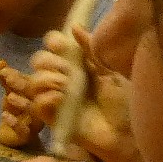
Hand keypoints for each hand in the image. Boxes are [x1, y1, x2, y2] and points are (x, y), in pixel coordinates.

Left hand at [0, 61, 41, 149]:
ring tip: (9, 96)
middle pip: (35, 95)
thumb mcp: (10, 93)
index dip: (20, 76)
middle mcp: (41, 108)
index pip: (33, 82)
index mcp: (39, 94)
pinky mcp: (27, 137)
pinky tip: (4, 115)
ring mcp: (36, 123)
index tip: (5, 71)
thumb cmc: (15, 110)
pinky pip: (24, 131)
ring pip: (33, 113)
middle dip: (22, 85)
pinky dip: (15, 123)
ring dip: (22, 103)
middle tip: (8, 78)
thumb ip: (5, 79)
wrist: (13, 136)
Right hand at [25, 24, 140, 161]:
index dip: (53, 42)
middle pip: (39, 61)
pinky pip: (37, 104)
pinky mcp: (53, 119)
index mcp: (78, 65)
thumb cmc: (125, 103)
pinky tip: (62, 99)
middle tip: (67, 70)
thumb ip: (92, 50)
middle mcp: (64, 80)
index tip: (60, 44)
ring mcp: (57, 100)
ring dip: (48, 79)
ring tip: (67, 87)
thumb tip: (74, 27)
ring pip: (35, 81)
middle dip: (49, 61)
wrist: (128, 134)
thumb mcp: (112, 70)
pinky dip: (46, 98)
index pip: (55, 47)